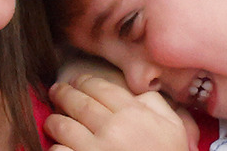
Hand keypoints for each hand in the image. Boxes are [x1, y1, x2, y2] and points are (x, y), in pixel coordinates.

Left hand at [45, 75, 192, 150]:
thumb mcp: (174, 130)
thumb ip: (156, 105)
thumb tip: (136, 94)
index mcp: (134, 115)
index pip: (101, 88)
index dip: (84, 81)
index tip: (76, 81)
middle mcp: (113, 128)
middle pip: (79, 102)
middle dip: (63, 94)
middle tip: (56, 91)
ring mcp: (95, 149)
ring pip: (63, 125)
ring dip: (54, 121)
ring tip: (52, 120)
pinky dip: (56, 148)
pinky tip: (58, 146)